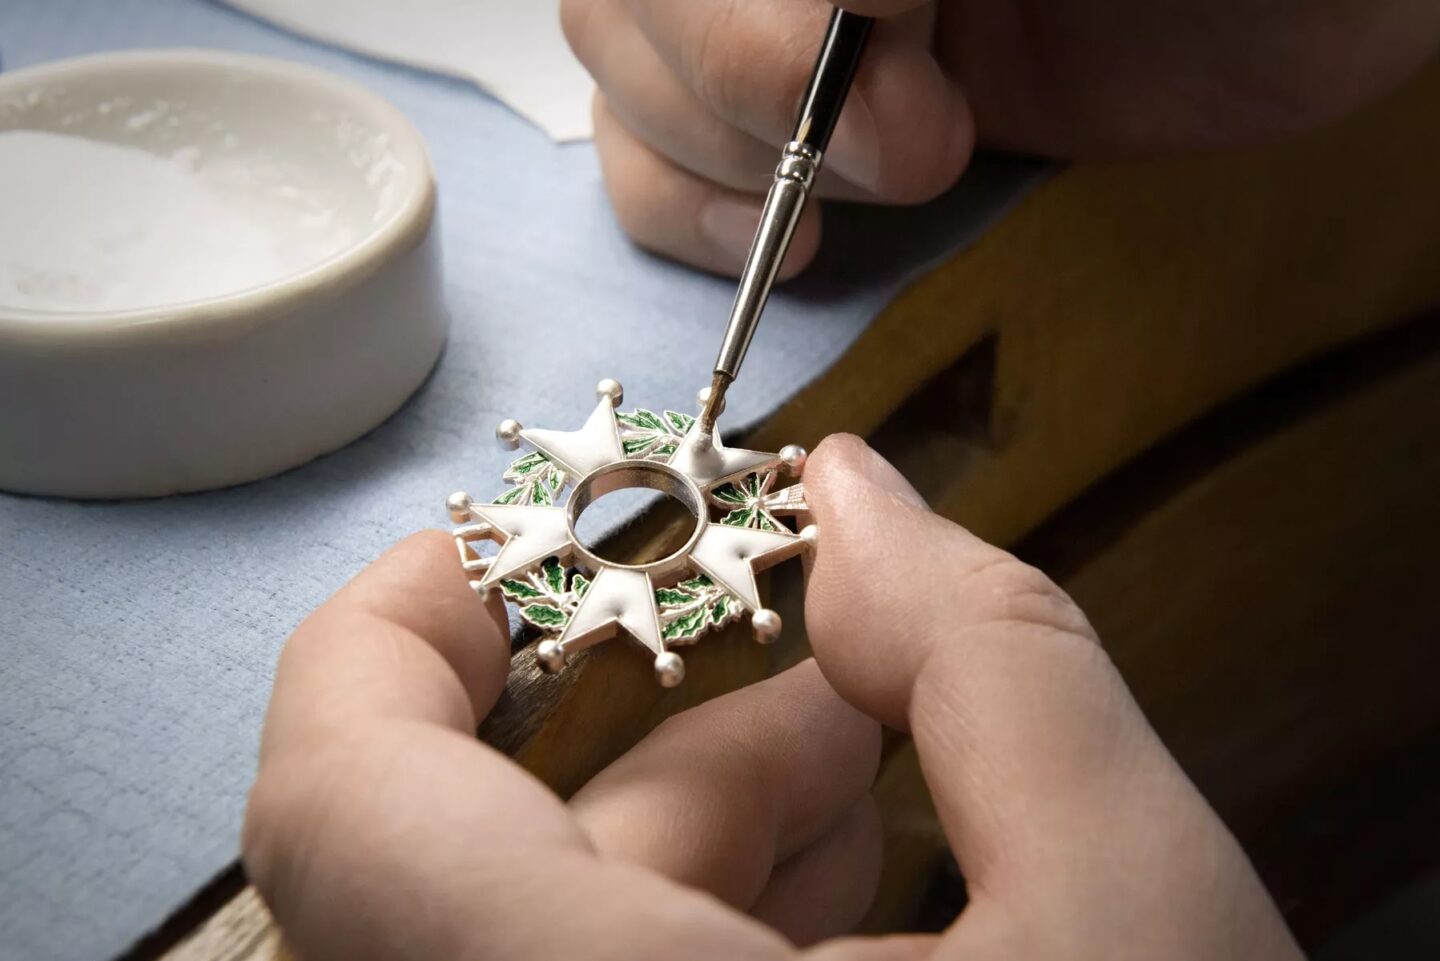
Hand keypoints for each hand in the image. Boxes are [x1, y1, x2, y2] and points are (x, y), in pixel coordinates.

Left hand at [244, 435, 1302, 959]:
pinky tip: (860, 898)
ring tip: (872, 759)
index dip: (396, 630)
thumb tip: (867, 498)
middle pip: (500, 873)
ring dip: (714, 833)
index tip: (523, 542)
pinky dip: (722, 937)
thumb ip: (992, 659)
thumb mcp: (1140, 918)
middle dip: (681, 731)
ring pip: (559, 947)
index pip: (339, 808)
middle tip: (833, 653)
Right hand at [561, 0, 1439, 276]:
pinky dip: (684, 211)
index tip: (905, 26)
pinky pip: (646, 157)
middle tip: (921, 133)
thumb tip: (840, 12)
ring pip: (617, 64)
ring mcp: (774, 17)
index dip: (769, 15)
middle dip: (756, 74)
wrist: (1292, 18)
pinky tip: (781, 239)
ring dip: (719, 148)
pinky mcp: (791, 118)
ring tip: (873, 182)